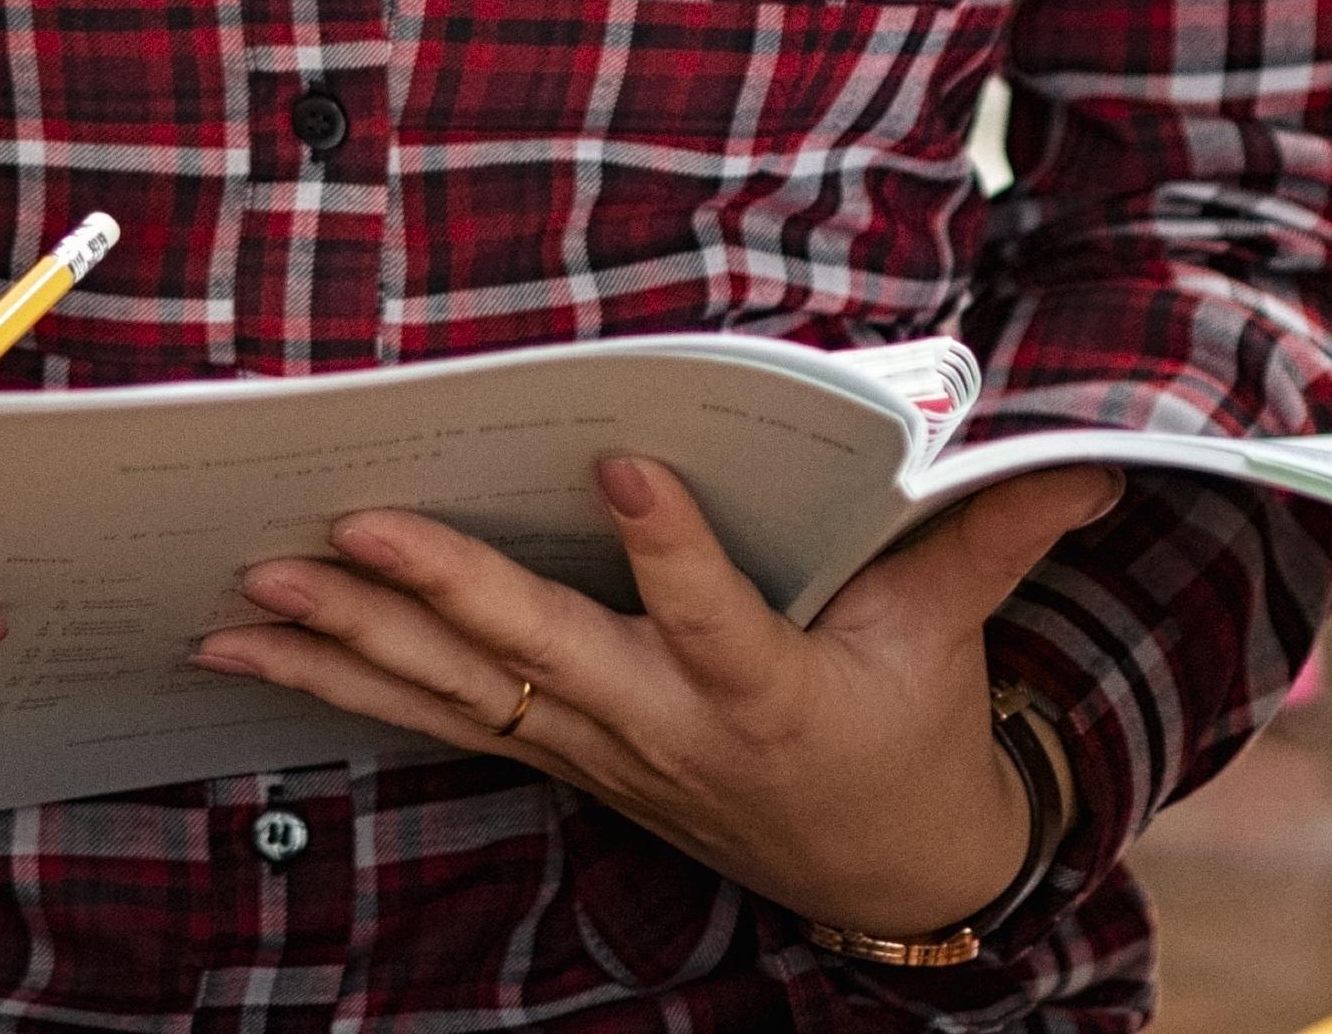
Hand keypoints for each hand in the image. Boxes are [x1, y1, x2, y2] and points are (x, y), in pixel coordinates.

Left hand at [190, 455, 1118, 942]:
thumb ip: (989, 534)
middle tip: (344, 528)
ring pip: (456, 694)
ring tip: (251, 591)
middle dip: (436, 593)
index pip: (717, 614)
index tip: (623, 459)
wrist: (881, 875)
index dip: (672, 546)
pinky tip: (253, 648)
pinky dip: (340, 680)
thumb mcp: (947, 633)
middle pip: (540, 656)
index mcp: (766, 690)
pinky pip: (432, 717)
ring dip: (348, 643)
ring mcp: (596, 750)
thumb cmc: (907, 727)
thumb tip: (1081, 456)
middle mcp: (663, 727)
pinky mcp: (557, 753)